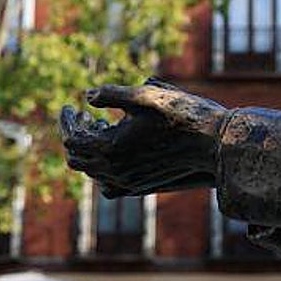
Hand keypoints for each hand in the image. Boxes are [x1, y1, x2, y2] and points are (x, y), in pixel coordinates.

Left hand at [59, 79, 227, 195]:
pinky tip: (117, 149)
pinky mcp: (141, 187)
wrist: (214, 144)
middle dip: (74, 135)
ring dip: (89, 150)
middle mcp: (116, 171)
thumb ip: (112, 94)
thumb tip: (88, 95)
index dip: (67, 121)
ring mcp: (129, 183)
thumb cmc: (182, 115)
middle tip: (85, 115)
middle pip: (76, 159)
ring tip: (101, 126)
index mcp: (111, 149)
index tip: (71, 105)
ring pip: (92, 173)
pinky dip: (103, 168)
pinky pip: (109, 185)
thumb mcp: (146, 96)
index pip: (72, 139)